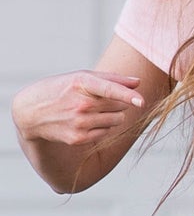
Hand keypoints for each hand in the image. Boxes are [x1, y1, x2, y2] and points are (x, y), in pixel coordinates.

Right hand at [12, 70, 145, 146]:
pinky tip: (85, 122)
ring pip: (117, 120)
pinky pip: (107, 133)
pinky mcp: (78, 138)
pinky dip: (102, 127)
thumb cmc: (61, 89)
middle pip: (120, 105)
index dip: (126, 95)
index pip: (108, 89)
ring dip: (112, 115)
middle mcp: (80, 104)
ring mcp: (79, 123)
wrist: (30, 112)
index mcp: (81, 83)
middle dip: (117, 102)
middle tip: (98, 100)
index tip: (141, 101)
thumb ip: (112, 79)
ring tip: (91, 110)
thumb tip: (138, 82)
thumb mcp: (81, 77)